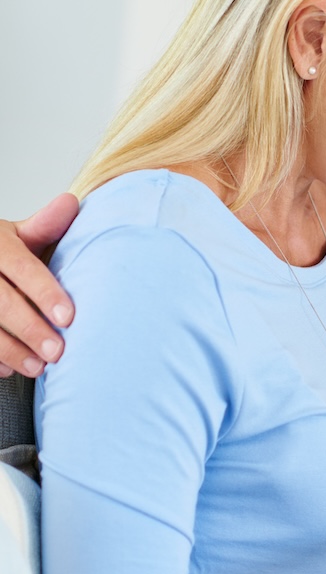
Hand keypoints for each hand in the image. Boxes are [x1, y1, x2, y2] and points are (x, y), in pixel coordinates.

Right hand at [0, 194, 77, 376]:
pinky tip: (6, 370)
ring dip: (10, 350)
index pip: (22, 267)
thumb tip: (71, 203)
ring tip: (38, 368)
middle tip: (58, 352)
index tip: (69, 317)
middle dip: (30, 328)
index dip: (45, 292)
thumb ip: (43, 227)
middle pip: (0, 301)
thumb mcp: (14, 236)